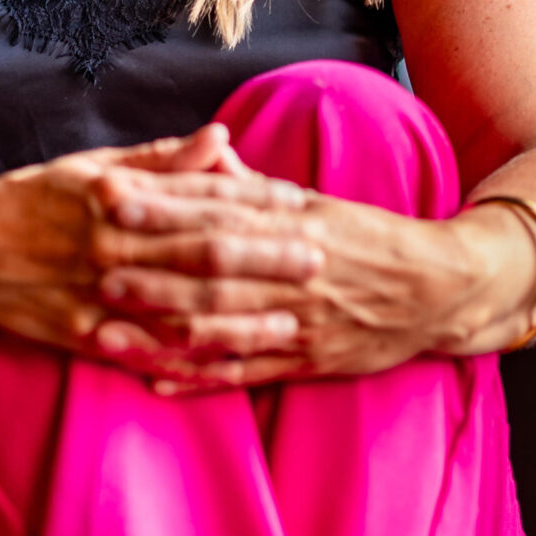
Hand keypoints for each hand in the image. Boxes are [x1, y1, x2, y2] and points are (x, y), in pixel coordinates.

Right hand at [0, 123, 325, 363]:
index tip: (305, 203)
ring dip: (239, 320)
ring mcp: (95, 296)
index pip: (201, 197)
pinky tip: (227, 369)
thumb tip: (223, 137)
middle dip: (264, 259)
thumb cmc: (34, 199)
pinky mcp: (80, 335)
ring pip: (179, 312)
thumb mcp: (94, 167)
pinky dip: (185, 364)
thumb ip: (163, 160)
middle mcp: (109, 245)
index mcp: (117, 196)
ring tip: (291, 323)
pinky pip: (143, 354)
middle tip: (320, 260)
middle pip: (200, 255)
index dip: (257, 202)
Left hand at [90, 182, 518, 392]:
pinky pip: (245, 374)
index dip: (162, 205)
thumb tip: (207, 154)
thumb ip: (257, 188)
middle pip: (211, 273)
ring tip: (104, 330)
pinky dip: (198, 380)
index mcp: (294, 226)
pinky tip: (155, 381)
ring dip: (159, 331)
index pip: (217, 211)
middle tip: (93, 265)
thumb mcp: (318, 204)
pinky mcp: (307, 363)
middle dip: (149, 271)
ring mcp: (298, 323)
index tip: (112, 195)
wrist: (442, 290)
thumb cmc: (371, 240)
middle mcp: (293, 275)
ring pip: (220, 329)